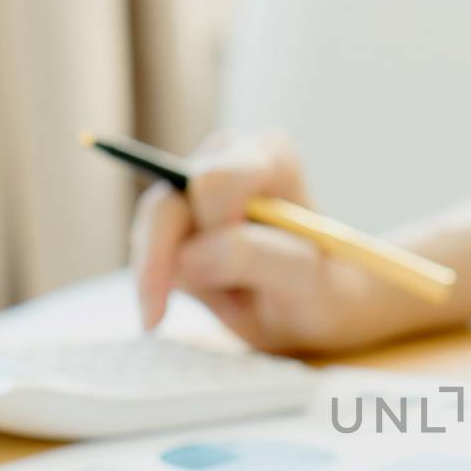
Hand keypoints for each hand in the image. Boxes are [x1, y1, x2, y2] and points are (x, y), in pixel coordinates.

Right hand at [130, 130, 436, 354]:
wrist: (321, 312)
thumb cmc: (325, 292)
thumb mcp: (308, 281)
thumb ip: (257, 258)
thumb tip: (187, 257)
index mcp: (269, 158)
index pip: (213, 183)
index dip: (218, 230)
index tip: (248, 270)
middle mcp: (225, 161)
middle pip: (167, 204)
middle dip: (187, 260)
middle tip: (229, 302)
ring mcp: (193, 191)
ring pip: (150, 229)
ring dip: (177, 276)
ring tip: (229, 303)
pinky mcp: (172, 225)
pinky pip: (145, 251)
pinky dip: (158, 285)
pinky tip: (191, 307)